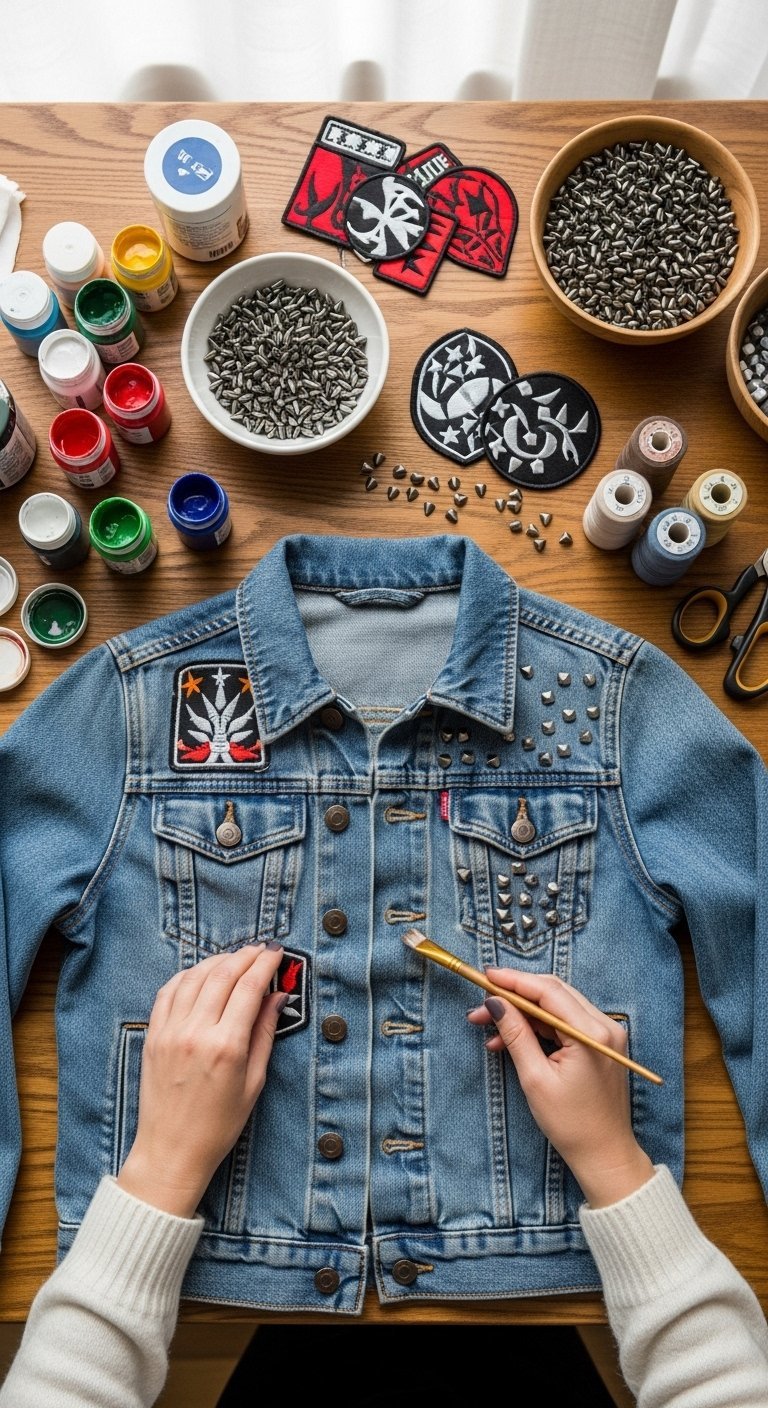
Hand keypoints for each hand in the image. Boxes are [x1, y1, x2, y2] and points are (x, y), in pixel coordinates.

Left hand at [117, 942, 285, 1218]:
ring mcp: (170, 1032)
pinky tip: (200, 974)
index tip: (277, 953)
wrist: (171, 1151)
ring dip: (217, 961)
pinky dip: (186, 975)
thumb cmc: (218, 1125)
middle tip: (260, 950)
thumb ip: (264, 1034)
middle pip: (222, 975)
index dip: (265, 964)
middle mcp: (196, 1033)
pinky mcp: (153, 1036)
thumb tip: (277, 996)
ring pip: (194, 977)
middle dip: (244, 956)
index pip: (249, 987)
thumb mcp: (254, 1082)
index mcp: (227, 1046)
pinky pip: (168, 992)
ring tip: (234, 958)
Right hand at [467, 968, 654, 1207]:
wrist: (605, 1154)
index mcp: (592, 1034)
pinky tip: (510, 1038)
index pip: (549, 991)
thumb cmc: (572, 1124)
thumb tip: (496, 1003)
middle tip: (482, 1005)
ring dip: (523, 1013)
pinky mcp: (601, 1044)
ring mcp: (606, 1034)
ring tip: (489, 1026)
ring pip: (557, 1007)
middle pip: (553, 993)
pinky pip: (565, 1023)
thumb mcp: (536, 1078)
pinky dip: (538, 1027)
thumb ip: (516, 1035)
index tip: (486, 976)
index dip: (514, 981)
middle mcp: (604, 1026)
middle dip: (515, 996)